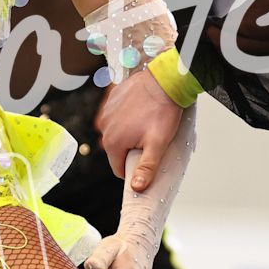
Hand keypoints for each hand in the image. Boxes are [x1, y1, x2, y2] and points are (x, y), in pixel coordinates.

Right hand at [95, 72, 181, 188]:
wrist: (164, 80)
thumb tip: (136, 188)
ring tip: (147, 123)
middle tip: (150, 139)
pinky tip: (141, 111)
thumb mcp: (157, 144)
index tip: (147, 160)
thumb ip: (146, 167)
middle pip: (117, 150)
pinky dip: (126, 117)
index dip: (134, 168)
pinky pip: (117, 116)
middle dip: (132, 149)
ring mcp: (106, 112)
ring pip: (117, 133)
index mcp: (113, 142)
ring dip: (129, 133)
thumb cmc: (163, 111)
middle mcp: (104, 127)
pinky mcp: (111, 99)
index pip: (118, 168)